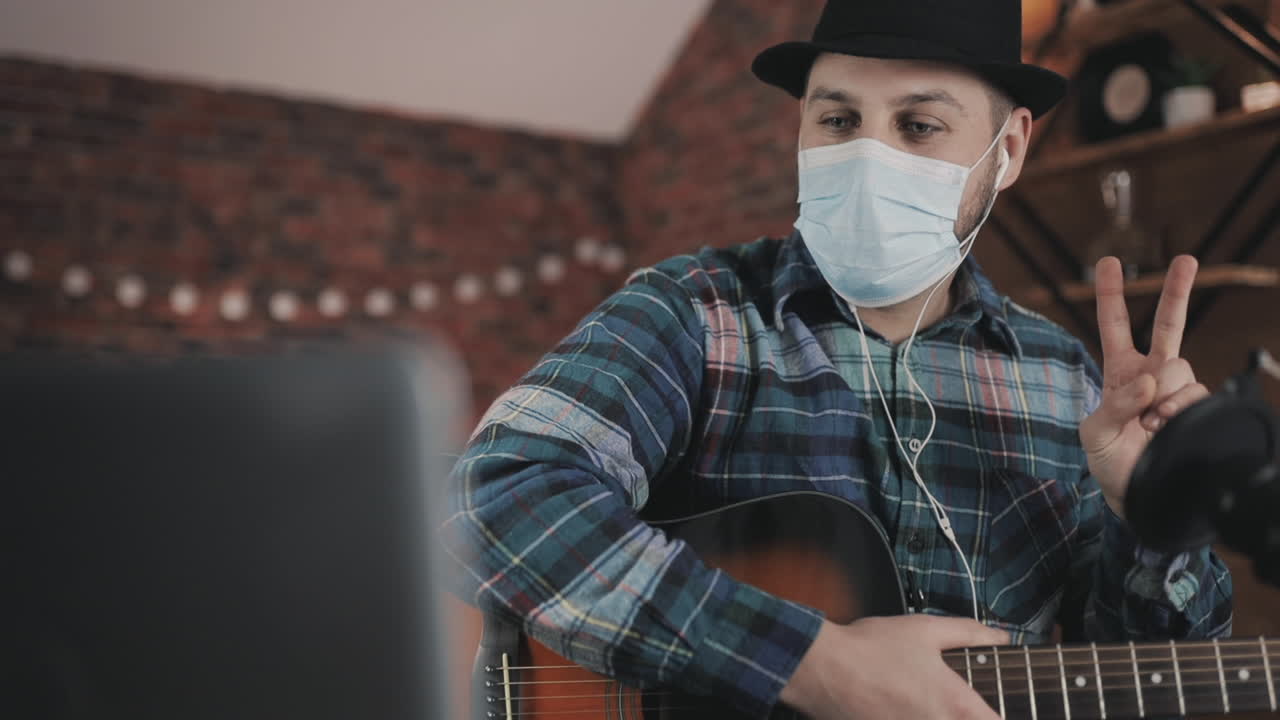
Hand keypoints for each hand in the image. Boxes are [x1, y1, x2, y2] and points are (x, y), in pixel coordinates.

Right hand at [778, 615, 1006, 718]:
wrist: (822, 670)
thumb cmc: (872, 649)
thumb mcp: (925, 629)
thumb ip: (971, 633)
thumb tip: (1002, 638)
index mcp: (957, 705)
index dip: (999, 716)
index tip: (994, 709)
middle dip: (969, 718)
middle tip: (955, 705)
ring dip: (935, 719)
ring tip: (920, 705)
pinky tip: (899, 711)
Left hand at [1079, 256, 1208, 518]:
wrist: (1137, 495)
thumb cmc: (1111, 462)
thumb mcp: (1095, 433)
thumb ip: (1116, 404)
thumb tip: (1149, 380)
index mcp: (1119, 372)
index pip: (1113, 326)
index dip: (1111, 295)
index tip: (1110, 262)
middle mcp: (1151, 374)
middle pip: (1167, 324)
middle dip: (1176, 290)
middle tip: (1186, 258)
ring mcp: (1176, 390)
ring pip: (1178, 365)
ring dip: (1163, 393)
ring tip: (1150, 423)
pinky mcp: (1196, 407)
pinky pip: (1192, 392)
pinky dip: (1177, 408)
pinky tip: (1165, 427)